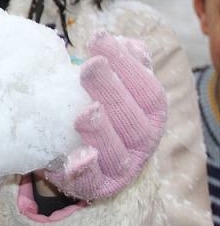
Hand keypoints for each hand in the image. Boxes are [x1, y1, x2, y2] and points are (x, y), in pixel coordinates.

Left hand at [45, 32, 166, 200]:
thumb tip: (128, 43)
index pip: (146, 89)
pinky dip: (86, 169)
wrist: (75, 152)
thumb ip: (122, 64)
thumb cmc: (98, 109)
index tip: (100, 39)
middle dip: (112, 90)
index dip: (126, 64)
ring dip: (102, 130)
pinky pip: (91, 181)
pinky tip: (79, 157)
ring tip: (86, 112)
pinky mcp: (92, 185)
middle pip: (133, 119)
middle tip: (90, 66)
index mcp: (149, 115)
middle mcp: (141, 142)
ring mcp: (118, 167)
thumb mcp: (112, 85)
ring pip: (116, 152)